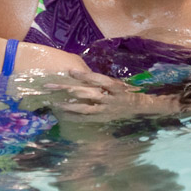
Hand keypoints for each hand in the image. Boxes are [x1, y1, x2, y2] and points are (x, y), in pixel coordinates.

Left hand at [47, 70, 181, 117]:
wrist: (140, 108)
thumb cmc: (128, 92)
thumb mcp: (118, 83)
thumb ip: (102, 81)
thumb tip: (80, 75)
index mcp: (115, 87)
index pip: (98, 79)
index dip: (85, 75)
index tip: (70, 71)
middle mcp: (109, 99)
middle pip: (85, 93)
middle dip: (66, 89)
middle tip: (49, 86)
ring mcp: (106, 110)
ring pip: (84, 108)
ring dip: (68, 106)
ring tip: (54, 103)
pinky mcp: (103, 119)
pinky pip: (86, 118)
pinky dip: (74, 117)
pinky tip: (63, 115)